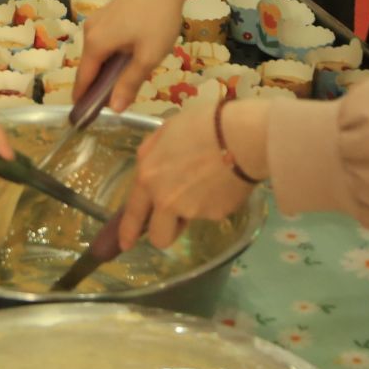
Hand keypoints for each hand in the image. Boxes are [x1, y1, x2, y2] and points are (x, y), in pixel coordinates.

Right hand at [72, 0, 184, 110]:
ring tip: (130, 78)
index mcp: (95, 44)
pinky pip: (104, 41)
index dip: (84, 100)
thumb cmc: (158, 20)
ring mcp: (97, 20)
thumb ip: (129, 84)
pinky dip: (112, 54)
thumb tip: (113, 109)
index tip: (87, 119)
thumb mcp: (148, 57)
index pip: (83, 80)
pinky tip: (131, 56)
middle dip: (100, 85)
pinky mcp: (107, 13)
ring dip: (108, 69)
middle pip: (90, 67)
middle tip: (119, 100)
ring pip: (98, 53)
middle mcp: (89, 31)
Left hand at [116, 99, 259, 251]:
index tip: (125, 244)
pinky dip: (216, 201)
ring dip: (192, 212)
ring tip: (207, 184)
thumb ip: (153, 154)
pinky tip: (224, 181)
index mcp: (148, 176)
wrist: (242, 135)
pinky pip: (211, 213)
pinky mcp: (216, 215)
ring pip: (187, 223)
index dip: (128, 232)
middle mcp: (165, 198)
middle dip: (165, 232)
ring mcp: (191, 210)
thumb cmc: (203, 123)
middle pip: (159, 237)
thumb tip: (153, 168)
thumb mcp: (167, 131)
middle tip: (176, 217)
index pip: (133, 213)